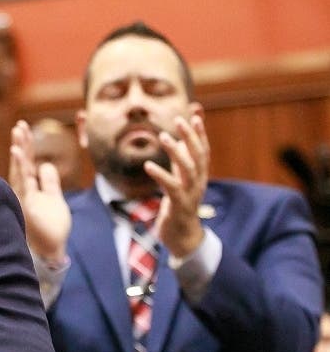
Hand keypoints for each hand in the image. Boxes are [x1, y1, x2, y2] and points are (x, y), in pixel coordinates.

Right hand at [9, 120, 71, 260]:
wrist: (50, 252)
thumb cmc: (51, 229)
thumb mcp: (55, 200)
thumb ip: (50, 183)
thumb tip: (46, 165)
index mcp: (30, 189)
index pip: (26, 163)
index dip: (26, 146)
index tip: (23, 128)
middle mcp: (23, 191)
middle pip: (22, 163)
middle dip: (21, 143)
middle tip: (19, 125)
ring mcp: (23, 197)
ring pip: (20, 170)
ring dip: (19, 151)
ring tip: (17, 134)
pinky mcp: (26, 204)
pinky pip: (23, 182)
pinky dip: (19, 166)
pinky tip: (18, 152)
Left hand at [145, 114, 208, 258]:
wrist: (182, 237)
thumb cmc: (179, 206)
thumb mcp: (181, 180)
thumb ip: (181, 161)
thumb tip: (180, 141)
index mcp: (199, 176)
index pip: (203, 150)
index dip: (200, 132)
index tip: (195, 113)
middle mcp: (199, 182)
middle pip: (198, 155)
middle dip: (190, 136)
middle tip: (179, 119)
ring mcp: (191, 194)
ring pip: (188, 168)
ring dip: (176, 151)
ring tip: (163, 136)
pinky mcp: (179, 205)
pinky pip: (171, 187)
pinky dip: (160, 174)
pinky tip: (148, 165)